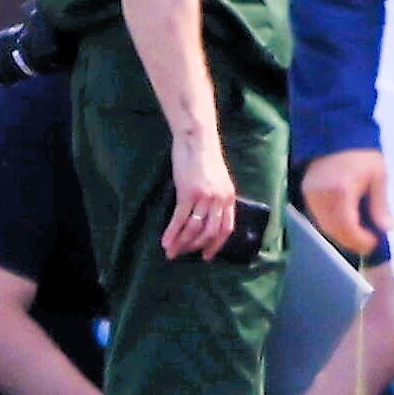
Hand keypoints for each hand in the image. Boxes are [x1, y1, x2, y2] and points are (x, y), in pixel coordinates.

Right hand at [161, 120, 242, 258]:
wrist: (197, 138)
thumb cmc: (204, 157)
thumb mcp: (218, 179)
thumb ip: (216, 198)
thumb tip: (205, 218)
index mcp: (229, 197)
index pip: (226, 229)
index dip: (216, 245)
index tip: (207, 256)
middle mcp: (219, 200)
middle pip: (210, 233)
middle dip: (195, 247)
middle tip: (183, 253)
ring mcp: (204, 197)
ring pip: (194, 229)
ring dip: (182, 243)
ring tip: (171, 251)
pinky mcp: (188, 193)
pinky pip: (180, 219)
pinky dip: (172, 233)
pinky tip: (165, 241)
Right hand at [297, 149, 388, 260]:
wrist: (336, 129)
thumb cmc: (361, 153)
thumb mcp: (378, 176)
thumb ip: (380, 205)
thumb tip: (386, 229)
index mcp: (341, 191)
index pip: (348, 227)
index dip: (361, 239)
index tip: (374, 242)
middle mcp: (321, 196)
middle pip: (334, 230)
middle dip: (351, 241)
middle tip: (367, 243)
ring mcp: (311, 195)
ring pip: (324, 226)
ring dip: (341, 235)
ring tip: (358, 235)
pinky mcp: (305, 192)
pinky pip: (317, 217)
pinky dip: (331, 225)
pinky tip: (344, 224)